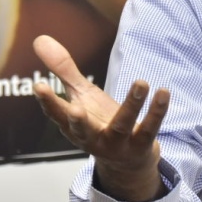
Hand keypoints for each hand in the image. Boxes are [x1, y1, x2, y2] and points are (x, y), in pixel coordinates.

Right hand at [32, 35, 169, 201]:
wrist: (127, 162)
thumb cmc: (98, 123)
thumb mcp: (81, 96)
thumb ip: (63, 69)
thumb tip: (39, 39)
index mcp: (73, 126)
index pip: (56, 114)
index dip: (47, 102)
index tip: (39, 86)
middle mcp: (92, 138)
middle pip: (82, 129)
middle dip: (77, 120)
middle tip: (75, 108)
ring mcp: (117, 144)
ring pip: (122, 126)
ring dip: (132, 105)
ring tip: (142, 82)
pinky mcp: (140, 146)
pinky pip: (150, 128)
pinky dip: (157, 111)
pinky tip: (163, 92)